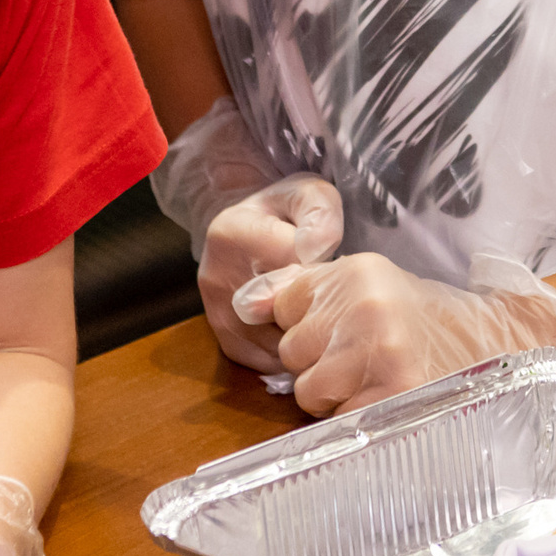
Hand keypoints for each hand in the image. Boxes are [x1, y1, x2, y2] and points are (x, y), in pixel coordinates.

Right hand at [198, 174, 344, 370]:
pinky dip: (291, 355)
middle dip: (316, 309)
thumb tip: (317, 250)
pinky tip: (309, 337)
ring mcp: (216, 312)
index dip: (323, 271)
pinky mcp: (224, 340)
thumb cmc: (285, 212)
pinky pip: (264, 362)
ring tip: (327, 321)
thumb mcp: (307, 194)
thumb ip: (319, 213)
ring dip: (305, 338)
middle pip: (281, 310)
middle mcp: (217, 276)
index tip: (338, 270)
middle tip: (338, 303)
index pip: (291, 263)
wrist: (249, 231)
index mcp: (234, 233)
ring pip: (272, 343)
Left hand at [235, 252, 555, 416]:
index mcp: (359, 272)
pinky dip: (358, 420)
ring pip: (308, 391)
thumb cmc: (423, 324)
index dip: (310, 325)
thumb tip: (241, 305)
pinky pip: (338, 422)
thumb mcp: (367, 289)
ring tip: (378, 380)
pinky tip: (388, 401)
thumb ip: (300, 292)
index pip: (284, 305)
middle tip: (367, 359)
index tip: (345, 328)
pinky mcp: (390, 397)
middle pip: (291, 352)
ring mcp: (379, 353)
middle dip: (320, 363)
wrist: (496, 352)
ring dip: (336, 396)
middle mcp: (366, 306)